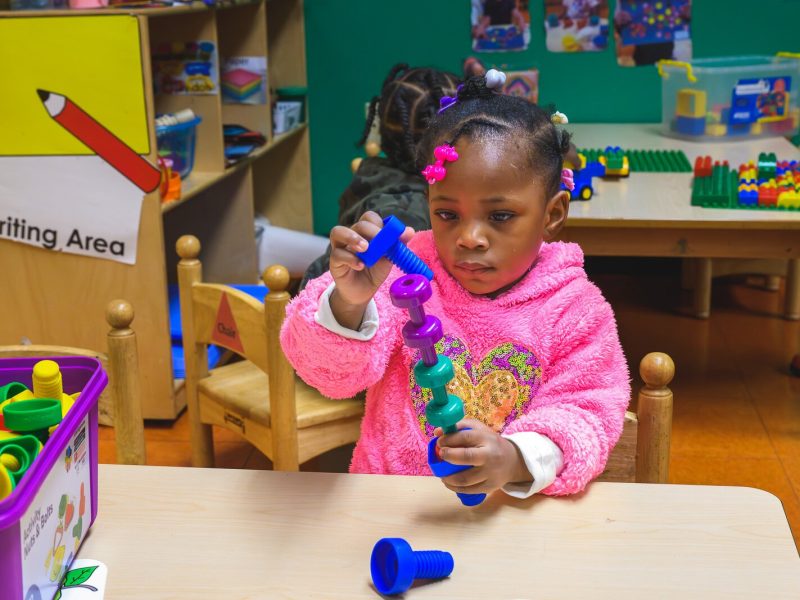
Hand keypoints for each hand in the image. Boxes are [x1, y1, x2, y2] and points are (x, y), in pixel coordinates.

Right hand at [328, 211, 413, 328]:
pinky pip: (337, 255)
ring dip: (353, 237)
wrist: (364, 292)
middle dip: (371, 231)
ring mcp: (341, 248)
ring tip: (365, 248)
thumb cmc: (374, 271)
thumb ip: (397, 244)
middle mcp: (351, 236)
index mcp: (366, 233)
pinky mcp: (334, 262)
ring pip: (338, 232)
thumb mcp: (389, 258)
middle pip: (357, 224)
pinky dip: (350, 259)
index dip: (379, 223)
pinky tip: (361, 265)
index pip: (369, 218)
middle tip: (379, 242)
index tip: (390, 235)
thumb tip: (410, 231)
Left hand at [434, 419, 530, 495]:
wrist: (513, 461)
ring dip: (447, 477)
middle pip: (466, 457)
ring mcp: (490, 473)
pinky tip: (448, 482)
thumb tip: (437, 433)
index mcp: (487, 439)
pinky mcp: (489, 487)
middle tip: (441, 455)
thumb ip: (460, 427)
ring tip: (441, 473)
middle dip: (448, 455)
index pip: (466, 436)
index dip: (449, 439)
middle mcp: (490, 456)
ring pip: (464, 479)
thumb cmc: (490, 443)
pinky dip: (454, 488)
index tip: (439, 442)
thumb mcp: (480, 429)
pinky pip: (468, 490)